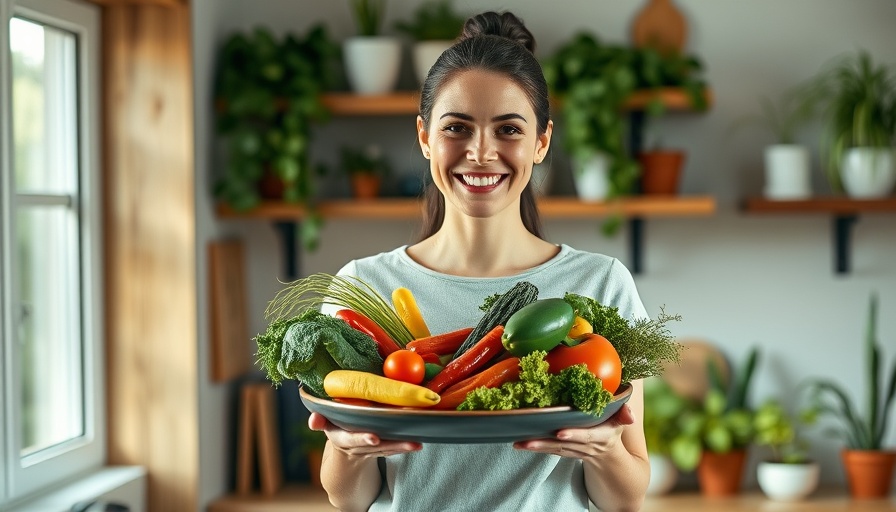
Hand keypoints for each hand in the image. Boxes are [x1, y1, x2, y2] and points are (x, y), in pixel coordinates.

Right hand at [308, 412, 421, 458]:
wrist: (342, 447)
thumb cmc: (334, 426)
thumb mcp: (324, 424)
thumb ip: (319, 421)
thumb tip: (314, 418)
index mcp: (342, 439)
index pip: (351, 439)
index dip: (362, 438)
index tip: (374, 437)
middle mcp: (357, 447)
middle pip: (376, 446)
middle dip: (392, 445)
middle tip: (410, 443)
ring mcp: (370, 450)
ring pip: (388, 449)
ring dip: (403, 447)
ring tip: (417, 444)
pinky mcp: (380, 450)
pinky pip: (392, 450)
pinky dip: (404, 447)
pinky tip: (417, 443)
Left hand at [512, 404, 634, 458]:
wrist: (608, 454)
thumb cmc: (612, 428)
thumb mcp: (621, 421)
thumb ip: (624, 414)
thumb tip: (630, 413)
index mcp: (601, 436)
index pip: (587, 436)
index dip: (574, 435)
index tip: (560, 432)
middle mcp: (586, 446)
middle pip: (564, 445)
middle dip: (546, 443)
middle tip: (528, 440)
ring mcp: (574, 451)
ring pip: (553, 450)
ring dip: (536, 447)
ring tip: (519, 443)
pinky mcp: (564, 452)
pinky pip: (549, 451)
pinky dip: (535, 447)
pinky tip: (520, 443)